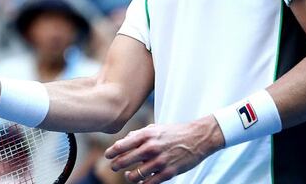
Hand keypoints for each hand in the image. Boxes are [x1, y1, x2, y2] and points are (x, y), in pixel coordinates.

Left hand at [104, 116, 223, 182]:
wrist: (198, 137)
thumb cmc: (174, 132)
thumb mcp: (155, 128)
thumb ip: (138, 134)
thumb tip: (123, 142)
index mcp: (146, 135)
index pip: (121, 145)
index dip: (111, 152)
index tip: (107, 155)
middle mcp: (151, 148)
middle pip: (125, 161)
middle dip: (116, 165)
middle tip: (114, 166)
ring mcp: (160, 161)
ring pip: (136, 175)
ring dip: (129, 176)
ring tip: (128, 175)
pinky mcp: (169, 172)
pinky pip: (150, 183)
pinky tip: (141, 181)